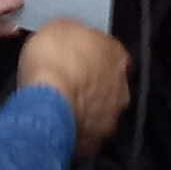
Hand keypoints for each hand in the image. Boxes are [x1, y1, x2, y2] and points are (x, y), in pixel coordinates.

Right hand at [14, 20, 129, 154]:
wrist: (48, 106)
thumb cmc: (54, 60)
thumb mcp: (57, 28)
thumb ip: (72, 32)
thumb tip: (73, 35)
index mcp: (117, 54)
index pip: (108, 50)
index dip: (89, 53)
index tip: (73, 56)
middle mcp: (122, 86)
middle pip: (108, 81)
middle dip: (91, 82)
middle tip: (67, 82)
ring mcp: (112, 116)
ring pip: (99, 109)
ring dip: (84, 107)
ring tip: (60, 106)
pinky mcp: (96, 141)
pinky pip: (85, 131)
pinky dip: (74, 128)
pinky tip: (58, 124)